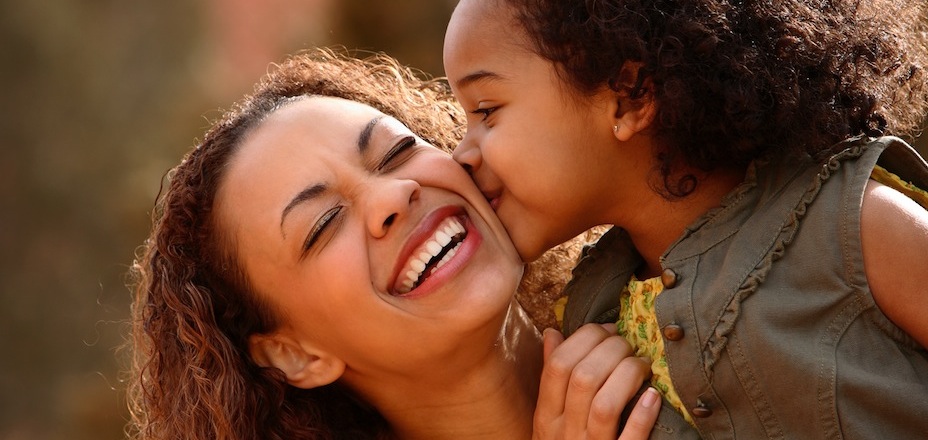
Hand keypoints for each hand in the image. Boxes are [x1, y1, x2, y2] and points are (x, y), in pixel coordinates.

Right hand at [533, 323, 658, 439]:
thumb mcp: (551, 419)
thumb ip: (552, 377)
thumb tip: (552, 333)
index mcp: (547, 417)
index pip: (557, 365)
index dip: (584, 338)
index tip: (606, 329)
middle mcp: (565, 433)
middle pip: (583, 378)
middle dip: (611, 350)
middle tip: (629, 344)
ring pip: (605, 405)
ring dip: (627, 376)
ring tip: (642, 366)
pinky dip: (642, 416)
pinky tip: (653, 397)